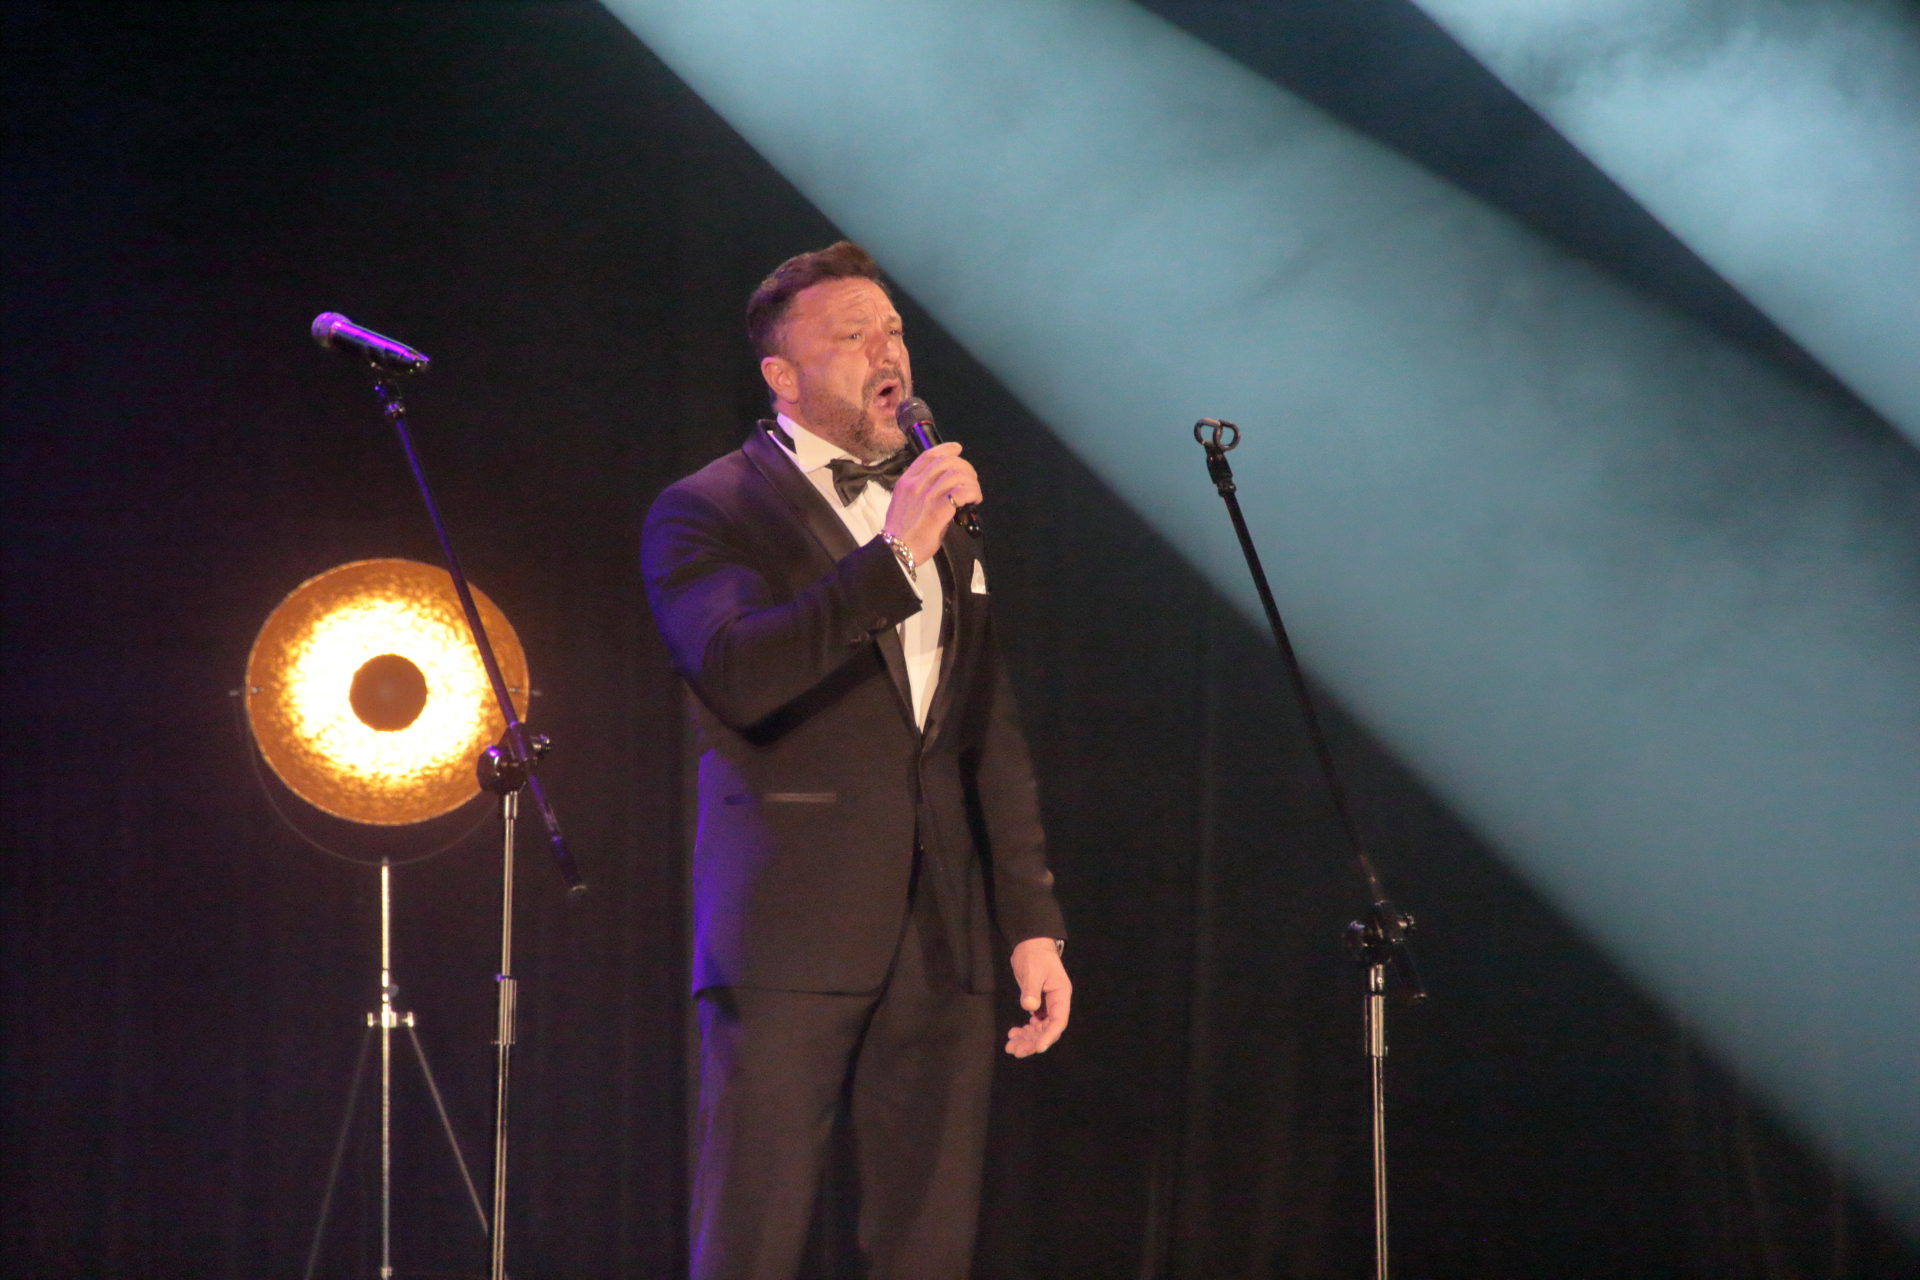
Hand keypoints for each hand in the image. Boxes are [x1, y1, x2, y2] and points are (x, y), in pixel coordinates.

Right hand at [883, 441, 980, 563]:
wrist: (895, 549)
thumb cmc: (901, 530)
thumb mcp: (904, 502)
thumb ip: (920, 491)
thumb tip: (944, 490)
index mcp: (907, 481)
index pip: (928, 455)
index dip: (946, 448)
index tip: (958, 448)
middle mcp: (916, 484)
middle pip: (946, 462)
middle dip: (964, 467)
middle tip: (971, 479)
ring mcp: (927, 496)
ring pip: (956, 474)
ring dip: (971, 482)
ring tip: (974, 493)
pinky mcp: (938, 510)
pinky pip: (961, 493)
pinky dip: (972, 493)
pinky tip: (974, 500)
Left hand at [1005, 936, 1071, 1057]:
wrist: (1030, 945)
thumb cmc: (1035, 955)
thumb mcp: (1034, 970)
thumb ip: (1032, 989)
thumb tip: (1029, 1007)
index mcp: (1061, 995)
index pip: (1058, 1020)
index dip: (1049, 1036)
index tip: (1038, 1048)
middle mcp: (1056, 1004)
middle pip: (1047, 1029)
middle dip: (1033, 1042)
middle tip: (1016, 1051)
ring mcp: (1046, 1006)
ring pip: (1039, 1029)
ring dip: (1026, 1040)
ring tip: (1011, 1048)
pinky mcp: (1036, 1005)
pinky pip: (1032, 1024)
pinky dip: (1023, 1031)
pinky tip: (1013, 1034)